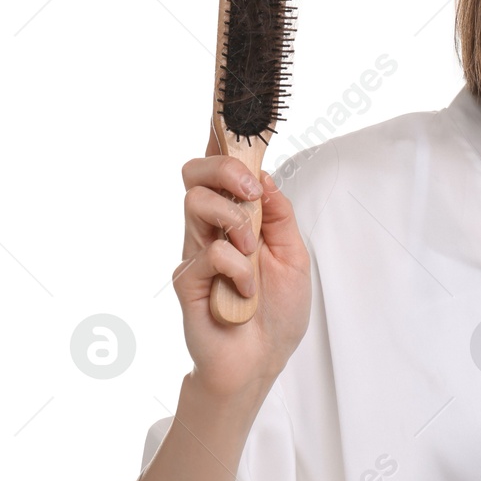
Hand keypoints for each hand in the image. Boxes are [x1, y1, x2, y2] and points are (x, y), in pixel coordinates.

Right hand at [170, 125, 312, 403]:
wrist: (260, 362)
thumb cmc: (276, 313)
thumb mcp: (294, 255)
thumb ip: (278, 215)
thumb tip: (264, 176)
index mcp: (236, 219)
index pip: (219, 171)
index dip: (220, 141)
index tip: (233, 117)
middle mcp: (210, 230)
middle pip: (194, 174)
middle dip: (225, 169)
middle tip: (251, 191)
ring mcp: (194, 253)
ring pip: (196, 204)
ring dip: (234, 222)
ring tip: (251, 254)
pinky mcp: (187, 281)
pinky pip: (209, 253)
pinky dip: (238, 270)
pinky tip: (245, 294)